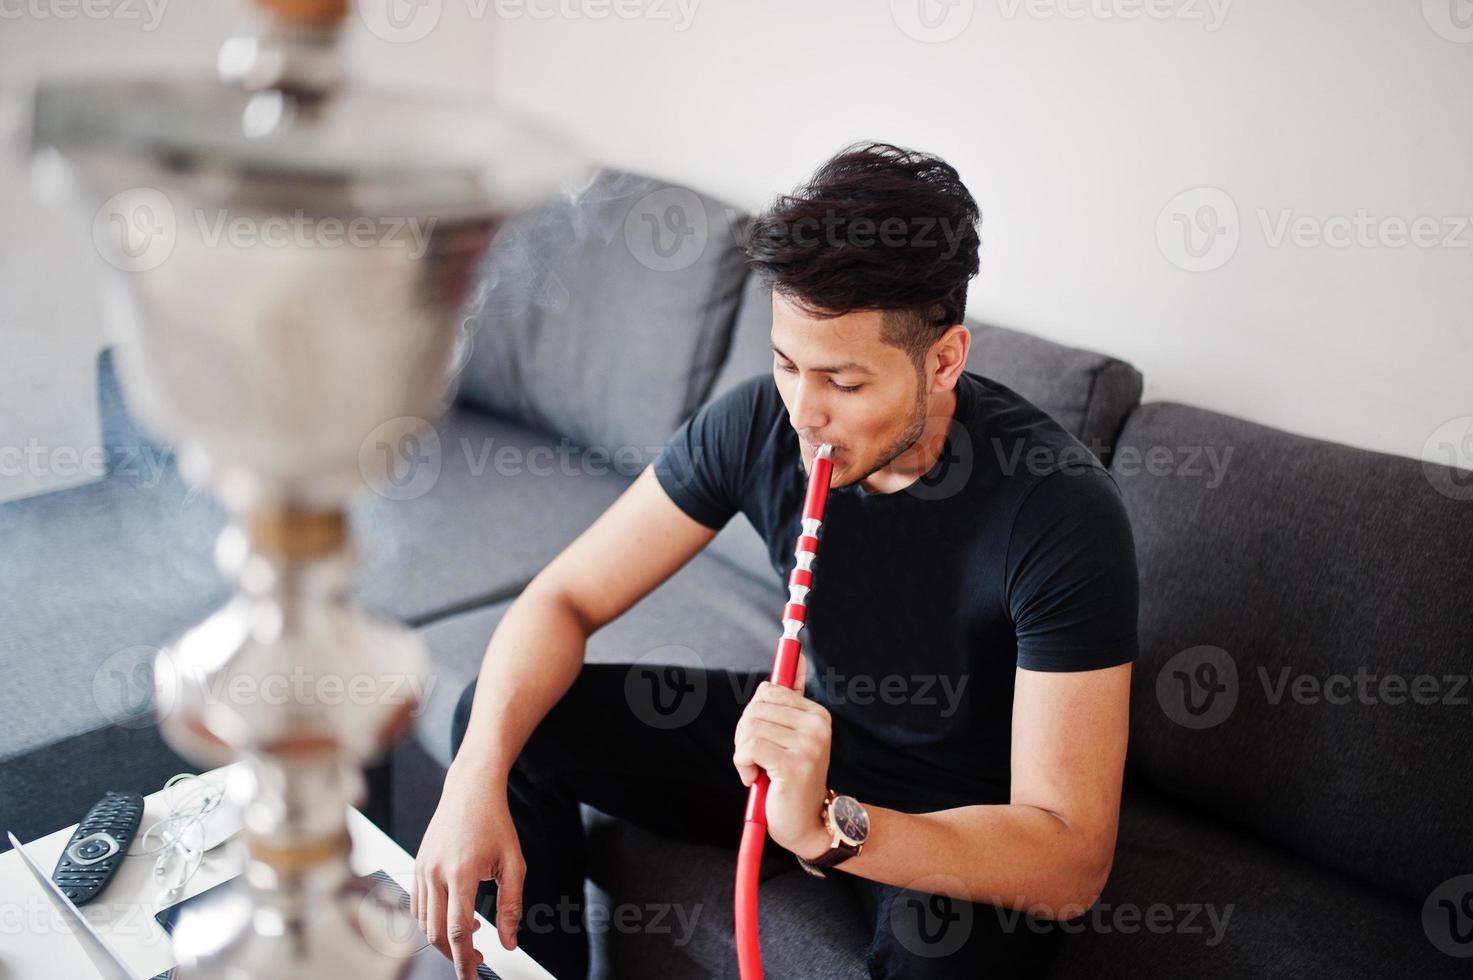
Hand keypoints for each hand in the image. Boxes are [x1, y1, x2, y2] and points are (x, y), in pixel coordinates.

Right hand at [413, 760, 524, 979]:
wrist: (470, 790)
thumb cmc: (495, 823)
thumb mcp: (514, 863)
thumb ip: (512, 905)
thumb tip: (511, 942)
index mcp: (462, 872)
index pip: (457, 930)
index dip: (464, 960)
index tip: (472, 977)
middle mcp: (435, 873)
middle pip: (436, 932)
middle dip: (454, 954)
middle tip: (477, 960)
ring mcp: (422, 869)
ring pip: (424, 922)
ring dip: (444, 937)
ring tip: (473, 932)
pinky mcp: (417, 866)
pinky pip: (418, 906)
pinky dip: (433, 920)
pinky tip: (456, 915)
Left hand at [732, 653, 832, 859]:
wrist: (807, 825)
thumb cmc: (792, 780)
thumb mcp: (793, 735)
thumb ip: (792, 698)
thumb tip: (794, 654)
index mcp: (817, 714)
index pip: (769, 690)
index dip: (755, 714)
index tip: (764, 734)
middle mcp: (817, 726)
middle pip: (756, 707)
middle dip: (745, 732)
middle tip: (756, 757)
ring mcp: (808, 745)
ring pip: (750, 728)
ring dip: (742, 751)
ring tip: (757, 769)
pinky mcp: (793, 764)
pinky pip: (748, 748)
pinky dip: (741, 764)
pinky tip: (753, 778)